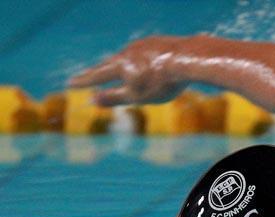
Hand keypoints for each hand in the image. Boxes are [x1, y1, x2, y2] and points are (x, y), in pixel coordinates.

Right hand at [69, 36, 186, 105]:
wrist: (189, 58)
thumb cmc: (162, 82)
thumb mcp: (136, 96)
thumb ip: (114, 98)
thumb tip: (92, 101)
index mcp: (120, 64)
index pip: (97, 75)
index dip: (84, 81)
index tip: (70, 83)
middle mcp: (129, 51)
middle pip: (111, 63)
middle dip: (100, 72)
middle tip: (88, 75)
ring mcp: (145, 44)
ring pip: (129, 57)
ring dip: (121, 65)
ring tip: (117, 70)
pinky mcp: (160, 42)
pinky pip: (145, 54)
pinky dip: (140, 60)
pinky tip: (145, 62)